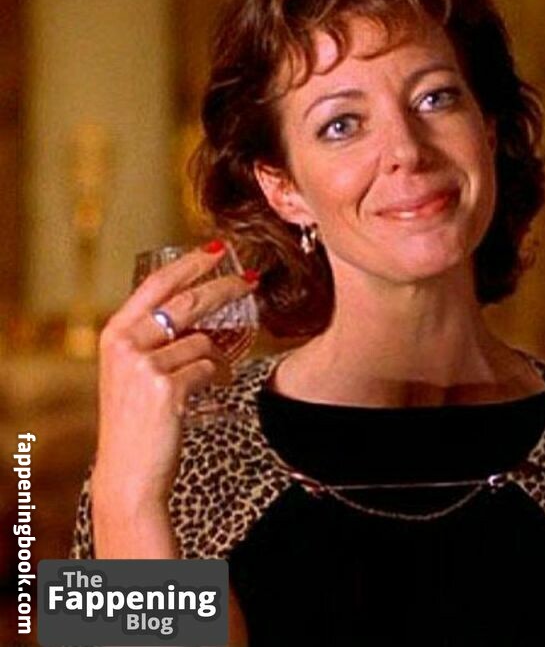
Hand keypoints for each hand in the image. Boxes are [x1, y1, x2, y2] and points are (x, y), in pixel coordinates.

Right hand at [92, 241, 257, 512]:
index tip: (217, 248)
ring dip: (217, 357)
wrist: (129, 472)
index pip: (156, 284)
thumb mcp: (132, 371)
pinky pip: (210, 368)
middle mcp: (125, 344)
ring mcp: (144, 366)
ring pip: (204, 342)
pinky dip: (217, 378)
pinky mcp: (166, 388)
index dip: (189, 264)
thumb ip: (154, 339)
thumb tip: (204, 306)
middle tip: (252, 280)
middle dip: (226, 287)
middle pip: (188, 302)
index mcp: (114, 334)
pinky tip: (204, 393)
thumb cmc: (137, 421)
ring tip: (207, 378)